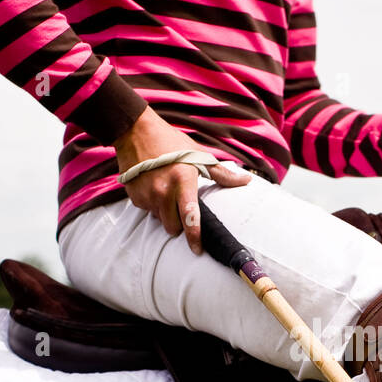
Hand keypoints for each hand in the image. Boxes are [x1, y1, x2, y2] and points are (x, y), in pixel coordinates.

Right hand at [114, 107, 250, 254]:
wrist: (135, 132)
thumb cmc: (171, 143)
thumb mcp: (199, 155)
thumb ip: (222, 174)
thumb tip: (247, 180)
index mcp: (182, 180)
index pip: (189, 216)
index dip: (194, 236)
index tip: (198, 250)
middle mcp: (163, 190)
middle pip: (173, 226)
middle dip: (179, 224)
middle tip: (181, 207)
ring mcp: (146, 194)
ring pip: (160, 220)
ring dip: (165, 214)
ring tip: (167, 193)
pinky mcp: (134, 196)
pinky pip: (147, 211)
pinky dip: (152, 205)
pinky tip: (154, 188)